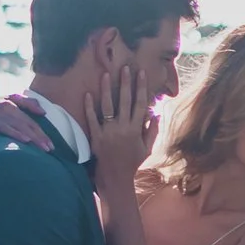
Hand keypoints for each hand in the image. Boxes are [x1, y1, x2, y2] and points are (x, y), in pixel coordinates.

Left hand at [86, 56, 154, 189]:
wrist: (115, 177)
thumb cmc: (132, 162)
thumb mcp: (146, 148)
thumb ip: (152, 131)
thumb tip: (156, 114)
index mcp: (136, 130)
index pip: (140, 104)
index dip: (141, 88)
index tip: (141, 74)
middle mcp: (122, 128)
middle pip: (125, 101)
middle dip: (125, 83)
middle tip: (125, 67)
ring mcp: (108, 132)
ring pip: (108, 107)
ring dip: (107, 90)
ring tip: (106, 75)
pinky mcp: (95, 136)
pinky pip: (92, 119)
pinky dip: (89, 107)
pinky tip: (88, 94)